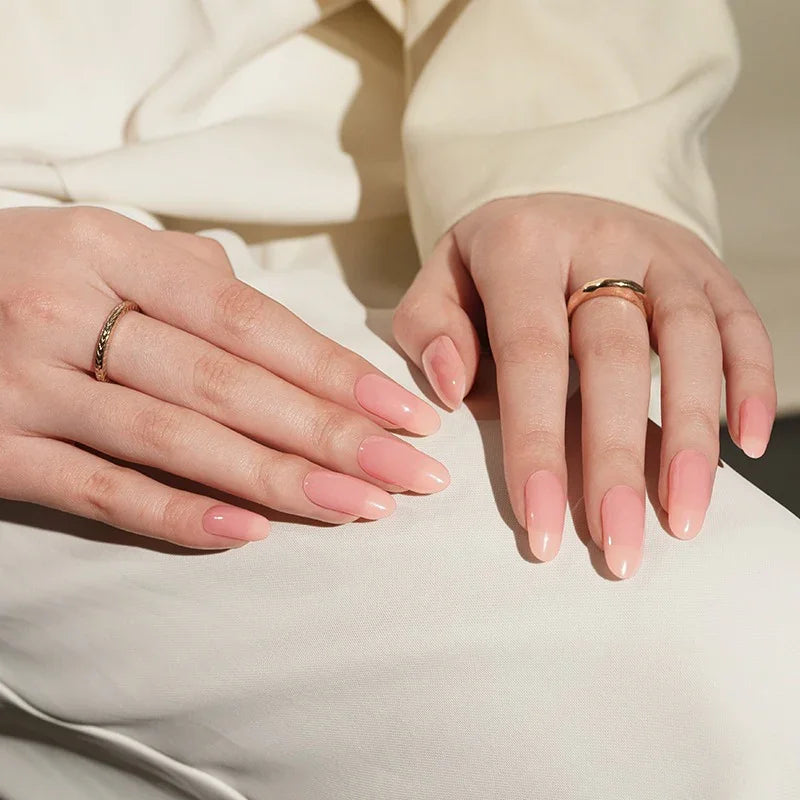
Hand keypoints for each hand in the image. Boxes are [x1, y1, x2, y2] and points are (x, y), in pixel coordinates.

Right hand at [0, 207, 448, 547]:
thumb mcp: (93, 249)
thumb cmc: (18, 273)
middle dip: (331, 435)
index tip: (404, 413)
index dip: (333, 372)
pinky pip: (98, 491)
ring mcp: (25, 384)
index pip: (248, 321)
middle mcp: (68, 310)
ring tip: (359, 507)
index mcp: (108, 252)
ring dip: (278, 480)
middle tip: (410, 474)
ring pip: (177, 440)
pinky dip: (175, 515)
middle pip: (229, 385)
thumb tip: (267, 311)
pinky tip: (250, 533)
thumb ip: (183, 277)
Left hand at [393, 194, 774, 577]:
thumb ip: (429, 329)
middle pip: (616, 356)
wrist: (552, 208)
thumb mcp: (439, 281)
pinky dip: (752, 382)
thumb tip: (454, 390)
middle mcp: (599, 238)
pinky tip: (745, 445)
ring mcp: (662, 250)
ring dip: (692, 435)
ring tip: (683, 516)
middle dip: (617, 459)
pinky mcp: (704, 266)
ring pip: (692, 341)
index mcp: (521, 245)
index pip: (531, 352)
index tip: (540, 523)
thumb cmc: (488, 267)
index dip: (537, 441)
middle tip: (617, 545)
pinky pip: (741, 321)